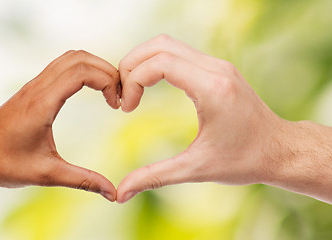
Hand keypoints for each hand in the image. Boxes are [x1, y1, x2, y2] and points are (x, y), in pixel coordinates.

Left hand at [0, 50, 118, 200]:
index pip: (81, 72)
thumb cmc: (4, 165)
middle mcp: (38, 88)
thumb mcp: (47, 175)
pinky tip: (91, 91)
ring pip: (71, 57)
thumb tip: (113, 193)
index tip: (116, 104)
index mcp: (42, 104)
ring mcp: (34, 85)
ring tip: (109, 92)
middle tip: (118, 96)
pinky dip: (83, 71)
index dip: (107, 81)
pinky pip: (63, 66)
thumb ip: (83, 181)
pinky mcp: (33, 88)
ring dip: (95, 68)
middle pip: (80, 58)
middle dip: (107, 71)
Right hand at [116, 34, 288, 202]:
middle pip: (159, 45)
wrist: (279, 150)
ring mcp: (218, 65)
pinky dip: (156, 63)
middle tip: (123, 94)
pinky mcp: (218, 68)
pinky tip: (150, 85)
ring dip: (143, 62)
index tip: (127, 108)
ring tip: (132, 90)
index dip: (134, 81)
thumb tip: (121, 193)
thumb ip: (154, 177)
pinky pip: (179, 53)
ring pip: (168, 44)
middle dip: (131, 65)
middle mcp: (216, 69)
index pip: (160, 63)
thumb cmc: (244, 161)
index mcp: (212, 89)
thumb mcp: (196, 170)